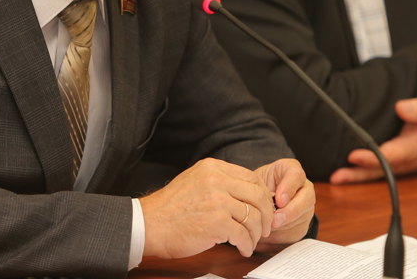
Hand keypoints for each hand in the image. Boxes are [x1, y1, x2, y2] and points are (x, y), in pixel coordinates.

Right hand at [140, 158, 275, 258]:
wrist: (149, 224)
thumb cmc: (170, 208)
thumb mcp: (194, 181)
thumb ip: (218, 181)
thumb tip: (244, 192)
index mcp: (212, 168)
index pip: (251, 177)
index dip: (263, 195)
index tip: (263, 208)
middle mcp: (217, 180)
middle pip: (258, 196)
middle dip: (266, 215)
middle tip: (264, 227)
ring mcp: (218, 201)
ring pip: (253, 217)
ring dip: (256, 233)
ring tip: (251, 241)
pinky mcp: (217, 223)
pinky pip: (243, 235)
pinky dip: (247, 245)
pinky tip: (242, 249)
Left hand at [252, 158, 314, 252]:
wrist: (264, 196)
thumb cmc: (260, 185)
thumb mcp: (258, 179)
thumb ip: (261, 188)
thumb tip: (258, 205)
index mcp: (293, 172)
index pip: (296, 176)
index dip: (289, 188)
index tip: (279, 200)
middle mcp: (305, 189)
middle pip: (306, 200)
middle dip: (290, 212)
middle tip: (275, 220)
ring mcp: (306, 208)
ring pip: (300, 220)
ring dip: (282, 228)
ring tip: (265, 230)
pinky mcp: (301, 226)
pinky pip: (293, 235)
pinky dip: (279, 238)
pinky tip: (266, 238)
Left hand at [329, 98, 416, 183]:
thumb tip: (402, 107)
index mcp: (411, 149)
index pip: (390, 156)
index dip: (372, 158)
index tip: (355, 155)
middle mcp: (400, 162)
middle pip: (377, 170)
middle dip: (358, 171)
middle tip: (339, 174)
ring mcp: (393, 167)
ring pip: (372, 175)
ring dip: (353, 178)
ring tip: (335, 179)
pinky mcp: (387, 166)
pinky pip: (370, 173)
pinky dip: (355, 176)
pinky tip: (338, 177)